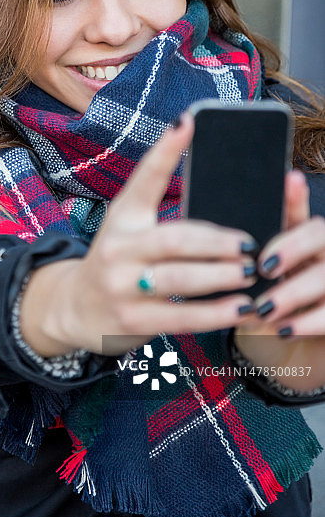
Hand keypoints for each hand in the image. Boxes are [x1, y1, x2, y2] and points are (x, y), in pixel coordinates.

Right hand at [21, 115, 258, 355]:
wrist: (75, 308)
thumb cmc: (118, 261)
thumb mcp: (129, 228)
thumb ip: (163, 212)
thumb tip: (223, 194)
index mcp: (122, 216)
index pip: (144, 178)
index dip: (165, 150)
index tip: (187, 121)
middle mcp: (118, 248)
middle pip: (174, 238)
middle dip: (217, 242)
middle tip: (250, 243)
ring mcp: (122, 285)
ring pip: (181, 280)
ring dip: (221, 277)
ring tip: (251, 273)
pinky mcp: (133, 320)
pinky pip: (182, 318)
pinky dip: (216, 314)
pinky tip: (240, 308)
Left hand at [235, 171, 324, 390]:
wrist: (281, 337)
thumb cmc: (256, 298)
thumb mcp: (245, 275)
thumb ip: (236, 256)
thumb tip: (203, 240)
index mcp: (295, 237)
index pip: (296, 210)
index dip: (295, 196)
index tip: (290, 180)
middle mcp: (319, 252)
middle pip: (319, 233)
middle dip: (292, 247)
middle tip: (264, 267)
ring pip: (324, 275)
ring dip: (292, 292)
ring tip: (264, 309)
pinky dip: (306, 322)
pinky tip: (283, 329)